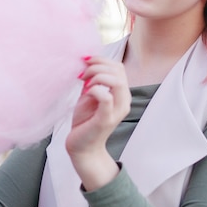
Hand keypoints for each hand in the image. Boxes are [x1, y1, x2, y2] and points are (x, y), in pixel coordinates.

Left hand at [66, 56, 130, 190]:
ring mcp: (116, 111)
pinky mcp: (106, 119)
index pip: (118, 67)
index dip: (102, 59)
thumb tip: (87, 61)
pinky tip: (86, 92)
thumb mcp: (89, 96)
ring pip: (116, 81)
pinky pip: (105, 97)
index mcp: (121, 94)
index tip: (85, 62)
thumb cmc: (85, 121)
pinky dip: (94, 89)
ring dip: (97, 75)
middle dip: (98, 65)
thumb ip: (92, 80)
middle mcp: (123, 101)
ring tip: (84, 82)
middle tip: (83, 74)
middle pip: (118, 71)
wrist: (82, 147)